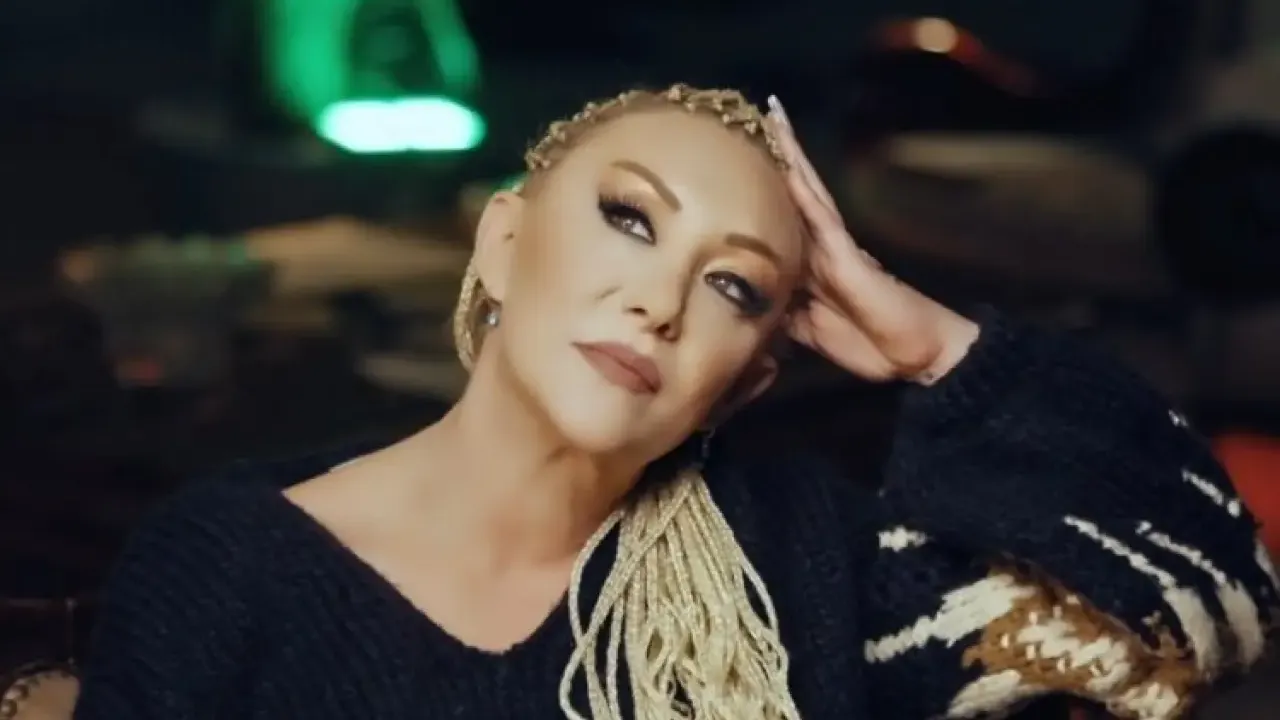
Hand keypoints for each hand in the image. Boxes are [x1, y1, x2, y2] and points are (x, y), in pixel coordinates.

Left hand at [766, 96, 979, 383]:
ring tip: (773, 117)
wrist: (914, 355)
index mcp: (813, 264)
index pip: (784, 218)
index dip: (765, 189)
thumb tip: (749, 303)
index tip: (740, 160)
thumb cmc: (868, 344)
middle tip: (758, 114)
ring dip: (791, 155)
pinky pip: (821, 215)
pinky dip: (804, 190)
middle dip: (777, 156)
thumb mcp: (808, 331)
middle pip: (794, 191)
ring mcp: (835, 245)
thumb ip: (782, 312)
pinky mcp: (847, 254)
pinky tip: (789, 164)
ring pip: (807, 191)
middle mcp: (823, 245)